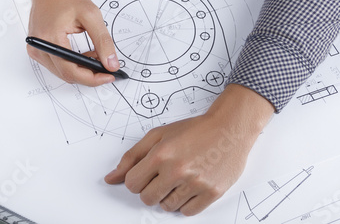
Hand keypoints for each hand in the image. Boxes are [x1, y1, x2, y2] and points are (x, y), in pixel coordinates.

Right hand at [19, 0, 118, 85]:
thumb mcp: (91, 15)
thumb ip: (103, 41)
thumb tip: (111, 64)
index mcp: (51, 38)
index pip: (71, 70)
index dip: (92, 78)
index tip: (109, 76)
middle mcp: (39, 47)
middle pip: (67, 75)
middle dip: (90, 74)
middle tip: (107, 67)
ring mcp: (36, 50)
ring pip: (63, 73)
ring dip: (82, 69)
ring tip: (96, 55)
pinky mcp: (37, 50)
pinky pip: (58, 66)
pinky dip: (74, 64)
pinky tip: (85, 54)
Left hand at [104, 84, 273, 215]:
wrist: (229, 128)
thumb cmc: (194, 130)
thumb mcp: (158, 135)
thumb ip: (132, 157)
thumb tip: (111, 178)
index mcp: (161, 155)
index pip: (132, 184)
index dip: (136, 179)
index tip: (146, 173)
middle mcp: (177, 170)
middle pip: (147, 198)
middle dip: (151, 188)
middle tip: (163, 175)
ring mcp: (195, 183)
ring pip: (166, 206)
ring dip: (169, 195)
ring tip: (179, 178)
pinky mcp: (211, 193)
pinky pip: (187, 212)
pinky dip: (185, 203)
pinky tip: (190, 186)